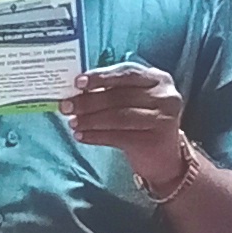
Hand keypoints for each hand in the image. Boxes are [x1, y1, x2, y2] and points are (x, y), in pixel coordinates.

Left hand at [66, 62, 188, 167]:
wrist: (165, 159)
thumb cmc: (143, 123)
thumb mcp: (136, 100)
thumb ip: (113, 91)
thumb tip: (77, 91)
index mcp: (159, 78)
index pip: (126, 73)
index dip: (101, 77)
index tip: (78, 83)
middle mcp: (165, 96)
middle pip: (120, 96)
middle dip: (88, 101)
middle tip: (66, 106)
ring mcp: (163, 118)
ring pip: (118, 116)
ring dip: (90, 120)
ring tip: (72, 123)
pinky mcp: (156, 141)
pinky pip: (119, 136)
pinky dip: (96, 136)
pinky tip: (81, 136)